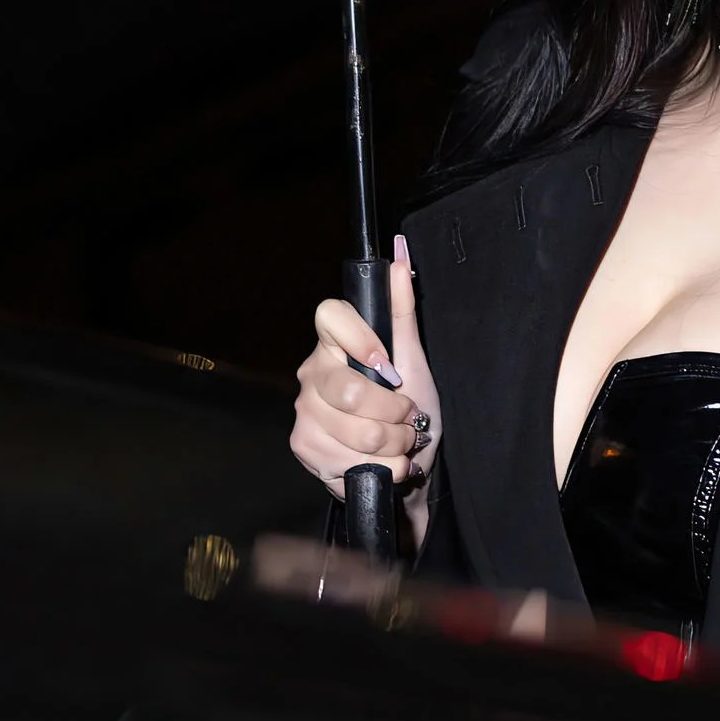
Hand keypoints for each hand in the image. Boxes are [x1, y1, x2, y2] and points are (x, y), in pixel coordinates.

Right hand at [291, 237, 440, 536]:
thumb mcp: (415, 358)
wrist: (407, 460)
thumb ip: (402, 310)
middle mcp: (311, 374)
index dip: (360, 338)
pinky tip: (384, 462)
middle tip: (408, 417)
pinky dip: (383, 467)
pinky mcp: (304, 447)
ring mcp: (304, 413)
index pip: (329, 315)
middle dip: (395, 413)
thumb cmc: (412, 405)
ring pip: (357, 431)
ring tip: (401, 441)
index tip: (390, 366)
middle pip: (351, 391)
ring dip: (395, 444)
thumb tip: (401, 254)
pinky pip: (351, 459)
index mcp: (333, 343)